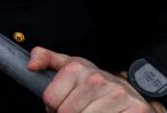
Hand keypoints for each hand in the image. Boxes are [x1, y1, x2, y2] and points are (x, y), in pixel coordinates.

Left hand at [29, 48, 157, 112]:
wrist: (132, 92)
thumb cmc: (96, 82)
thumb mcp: (70, 65)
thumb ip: (46, 59)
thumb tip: (31, 64)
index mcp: (77, 68)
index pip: (51, 99)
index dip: (54, 107)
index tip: (63, 105)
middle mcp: (97, 79)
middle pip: (66, 112)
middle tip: (80, 110)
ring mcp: (117, 96)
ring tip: (92, 112)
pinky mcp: (135, 110)